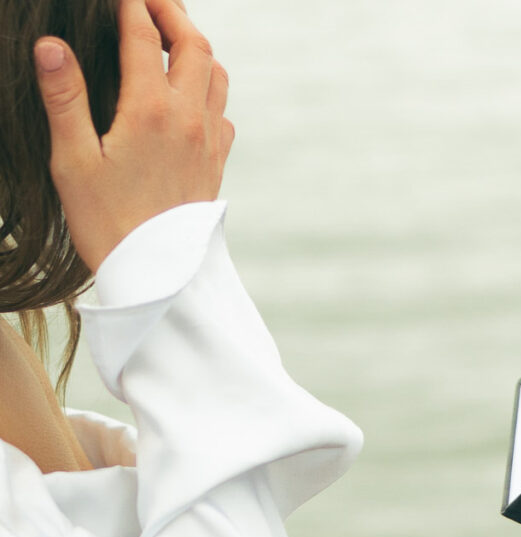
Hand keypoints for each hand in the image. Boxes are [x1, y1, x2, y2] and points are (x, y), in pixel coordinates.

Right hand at [34, 0, 232, 272]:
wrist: (158, 276)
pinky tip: (187, 96)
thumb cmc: (107, 223)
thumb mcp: (72, 160)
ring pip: (216, 76)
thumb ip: (63, 98)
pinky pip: (222, 113)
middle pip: (195, 45)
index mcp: (150, 111)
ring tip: (169, 39)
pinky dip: (208, 90)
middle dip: (172, 13)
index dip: (130, 2)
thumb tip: (51, 44)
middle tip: (148, 0)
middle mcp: (189, 121)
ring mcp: (208, 143)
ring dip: (196, 49)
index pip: (144, 35)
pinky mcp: (215, 165)